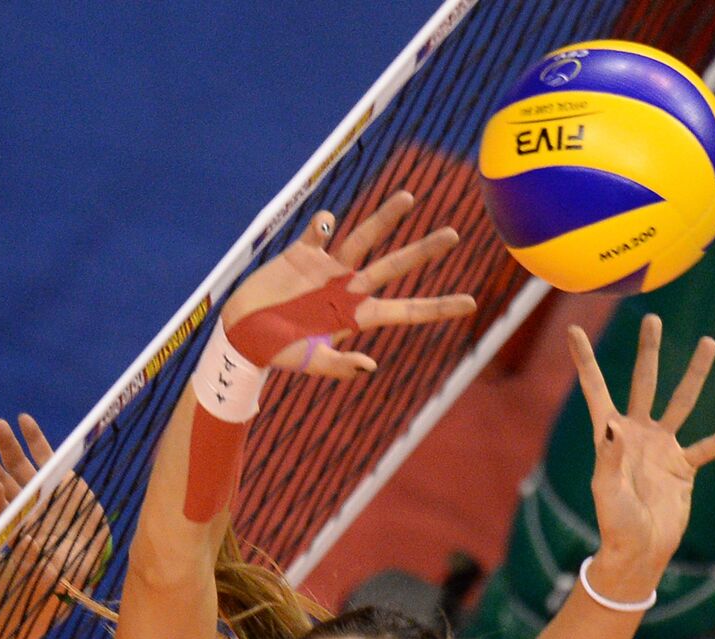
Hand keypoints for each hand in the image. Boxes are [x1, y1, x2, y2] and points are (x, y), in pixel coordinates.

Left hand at [0, 413, 110, 602]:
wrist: (91, 553)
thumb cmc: (69, 569)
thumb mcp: (54, 572)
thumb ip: (39, 563)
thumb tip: (25, 544)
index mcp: (16, 528)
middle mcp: (22, 505)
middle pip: (1, 482)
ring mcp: (38, 487)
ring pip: (18, 464)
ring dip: (7, 445)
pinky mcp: (56, 476)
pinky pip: (43, 454)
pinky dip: (33, 437)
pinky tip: (23, 419)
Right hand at [221, 191, 475, 379]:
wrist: (243, 332)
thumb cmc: (277, 352)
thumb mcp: (310, 362)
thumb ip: (339, 364)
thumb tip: (371, 365)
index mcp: (356, 316)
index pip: (406, 310)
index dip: (438, 307)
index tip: (471, 304)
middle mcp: (349, 288)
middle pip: (394, 266)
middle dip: (423, 251)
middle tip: (453, 235)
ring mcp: (329, 268)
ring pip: (364, 237)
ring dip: (386, 218)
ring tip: (409, 197)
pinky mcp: (304, 254)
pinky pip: (321, 231)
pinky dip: (325, 223)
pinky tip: (325, 225)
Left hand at [568, 315, 714, 579]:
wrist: (638, 551)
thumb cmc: (614, 522)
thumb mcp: (607, 490)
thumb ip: (610, 458)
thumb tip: (613, 425)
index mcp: (610, 435)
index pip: (595, 388)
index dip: (585, 360)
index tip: (573, 329)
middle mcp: (636, 433)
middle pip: (644, 382)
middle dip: (648, 351)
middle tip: (651, 318)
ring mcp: (662, 448)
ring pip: (681, 402)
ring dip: (694, 374)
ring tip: (708, 343)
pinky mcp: (684, 467)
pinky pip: (707, 447)